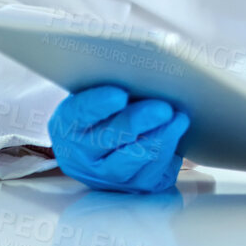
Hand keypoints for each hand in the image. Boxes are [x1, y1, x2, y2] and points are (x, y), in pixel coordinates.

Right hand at [48, 84, 190, 192]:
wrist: (109, 142)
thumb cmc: (109, 107)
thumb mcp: (100, 90)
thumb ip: (115, 80)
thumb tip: (148, 57)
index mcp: (68, 125)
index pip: (78, 114)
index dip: (98, 105)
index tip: (119, 94)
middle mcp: (82, 156)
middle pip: (106, 141)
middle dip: (137, 123)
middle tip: (162, 107)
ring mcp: (106, 177)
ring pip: (130, 163)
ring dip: (158, 139)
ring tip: (178, 119)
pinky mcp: (134, 187)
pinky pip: (150, 176)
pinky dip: (167, 155)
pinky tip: (178, 135)